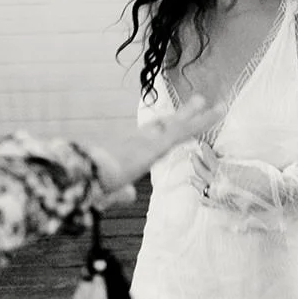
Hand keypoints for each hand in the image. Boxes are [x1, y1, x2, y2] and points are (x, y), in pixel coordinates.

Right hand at [87, 95, 222, 198]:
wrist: (80, 176)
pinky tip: (217, 113)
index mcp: (124, 152)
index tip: (166, 121)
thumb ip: (120, 194)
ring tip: (217, 106)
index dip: (158, 130)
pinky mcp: (156, 145)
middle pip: (163, 127)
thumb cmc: (87, 187)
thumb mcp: (106, 194)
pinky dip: (202, 122)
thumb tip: (130, 194)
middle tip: (196, 104)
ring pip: (178, 126)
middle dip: (179, 118)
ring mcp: (147, 141)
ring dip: (196, 116)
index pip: (146, 138)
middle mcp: (137, 141)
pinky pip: (184, 131)